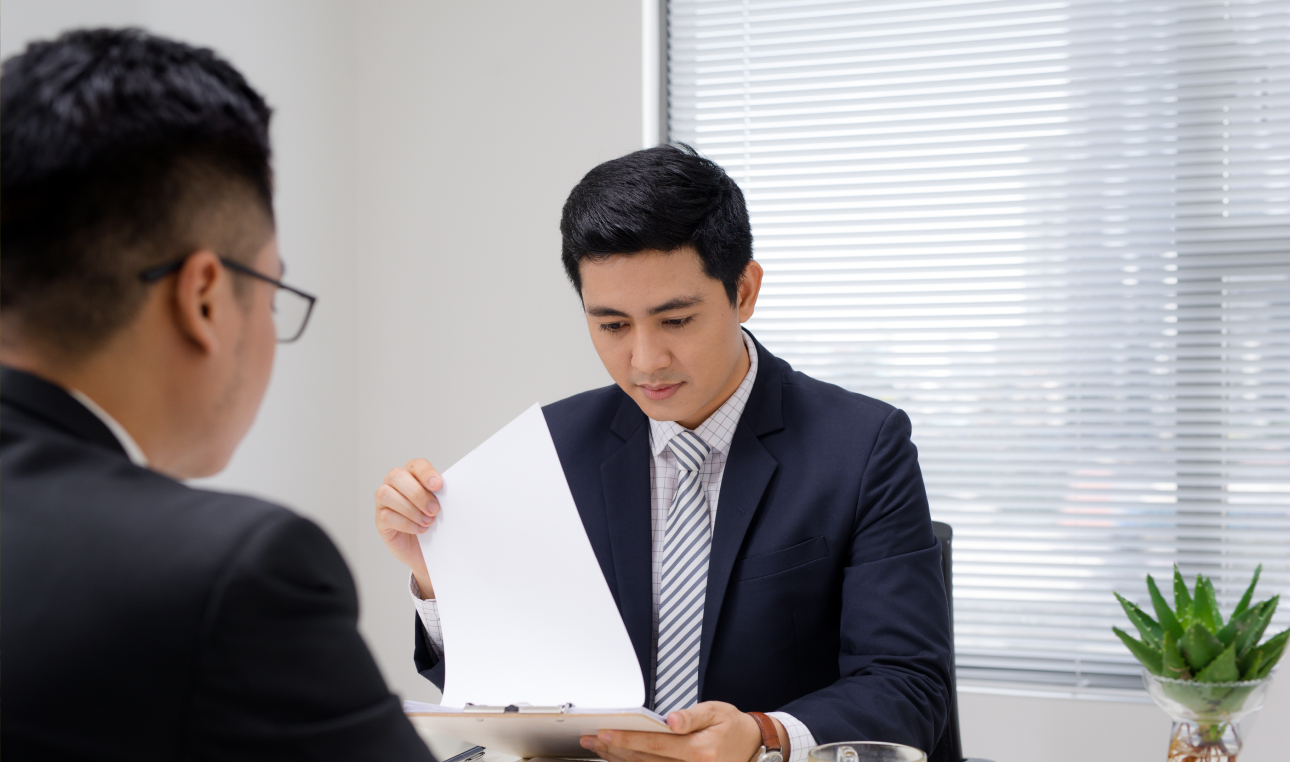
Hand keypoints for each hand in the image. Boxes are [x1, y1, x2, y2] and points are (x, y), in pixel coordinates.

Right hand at [374, 458, 441, 597]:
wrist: (431, 549)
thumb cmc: (436, 522)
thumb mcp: (442, 506)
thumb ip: (441, 495)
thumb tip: (451, 491)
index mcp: (412, 474)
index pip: (416, 465)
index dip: (426, 473)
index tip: (438, 485)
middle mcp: (394, 484)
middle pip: (396, 476)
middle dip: (417, 494)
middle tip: (434, 510)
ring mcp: (384, 502)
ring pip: (386, 494)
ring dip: (410, 509)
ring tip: (428, 522)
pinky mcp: (380, 520)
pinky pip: (386, 516)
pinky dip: (406, 523)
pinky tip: (420, 530)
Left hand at [580, 701, 770, 761]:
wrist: (754, 748)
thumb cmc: (733, 727)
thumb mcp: (716, 712)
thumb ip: (692, 716)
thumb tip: (672, 720)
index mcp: (699, 750)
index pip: (654, 745)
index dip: (626, 739)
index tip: (604, 733)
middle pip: (643, 761)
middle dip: (613, 749)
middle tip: (591, 739)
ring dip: (618, 760)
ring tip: (598, 748)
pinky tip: (618, 758)